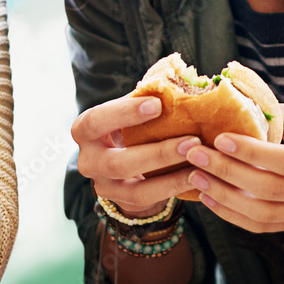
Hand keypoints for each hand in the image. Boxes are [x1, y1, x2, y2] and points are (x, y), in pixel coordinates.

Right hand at [71, 95, 200, 216]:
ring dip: (171, 176)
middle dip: (157, 153)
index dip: (125, 113)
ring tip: (198, 161)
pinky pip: (149, 199)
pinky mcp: (121, 202)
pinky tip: (195, 176)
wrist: (122, 161)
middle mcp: (87, 160)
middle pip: (117, 163)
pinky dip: (174, 187)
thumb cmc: (128, 124)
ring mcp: (103, 185)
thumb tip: (174, 81)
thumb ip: (144, 97)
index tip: (158, 104)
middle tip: (191, 141)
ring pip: (135, 188)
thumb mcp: (128, 109)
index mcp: (85, 129)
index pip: (97, 121)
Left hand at [184, 102, 283, 248]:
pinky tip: (210, 198)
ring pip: (266, 215)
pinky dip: (234, 215)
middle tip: (195, 155)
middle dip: (228, 173)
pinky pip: (265, 226)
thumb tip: (230, 105)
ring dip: (225, 198)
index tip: (220, 138)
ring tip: (195, 178)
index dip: (253, 153)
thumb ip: (276, 115)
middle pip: (272, 189)